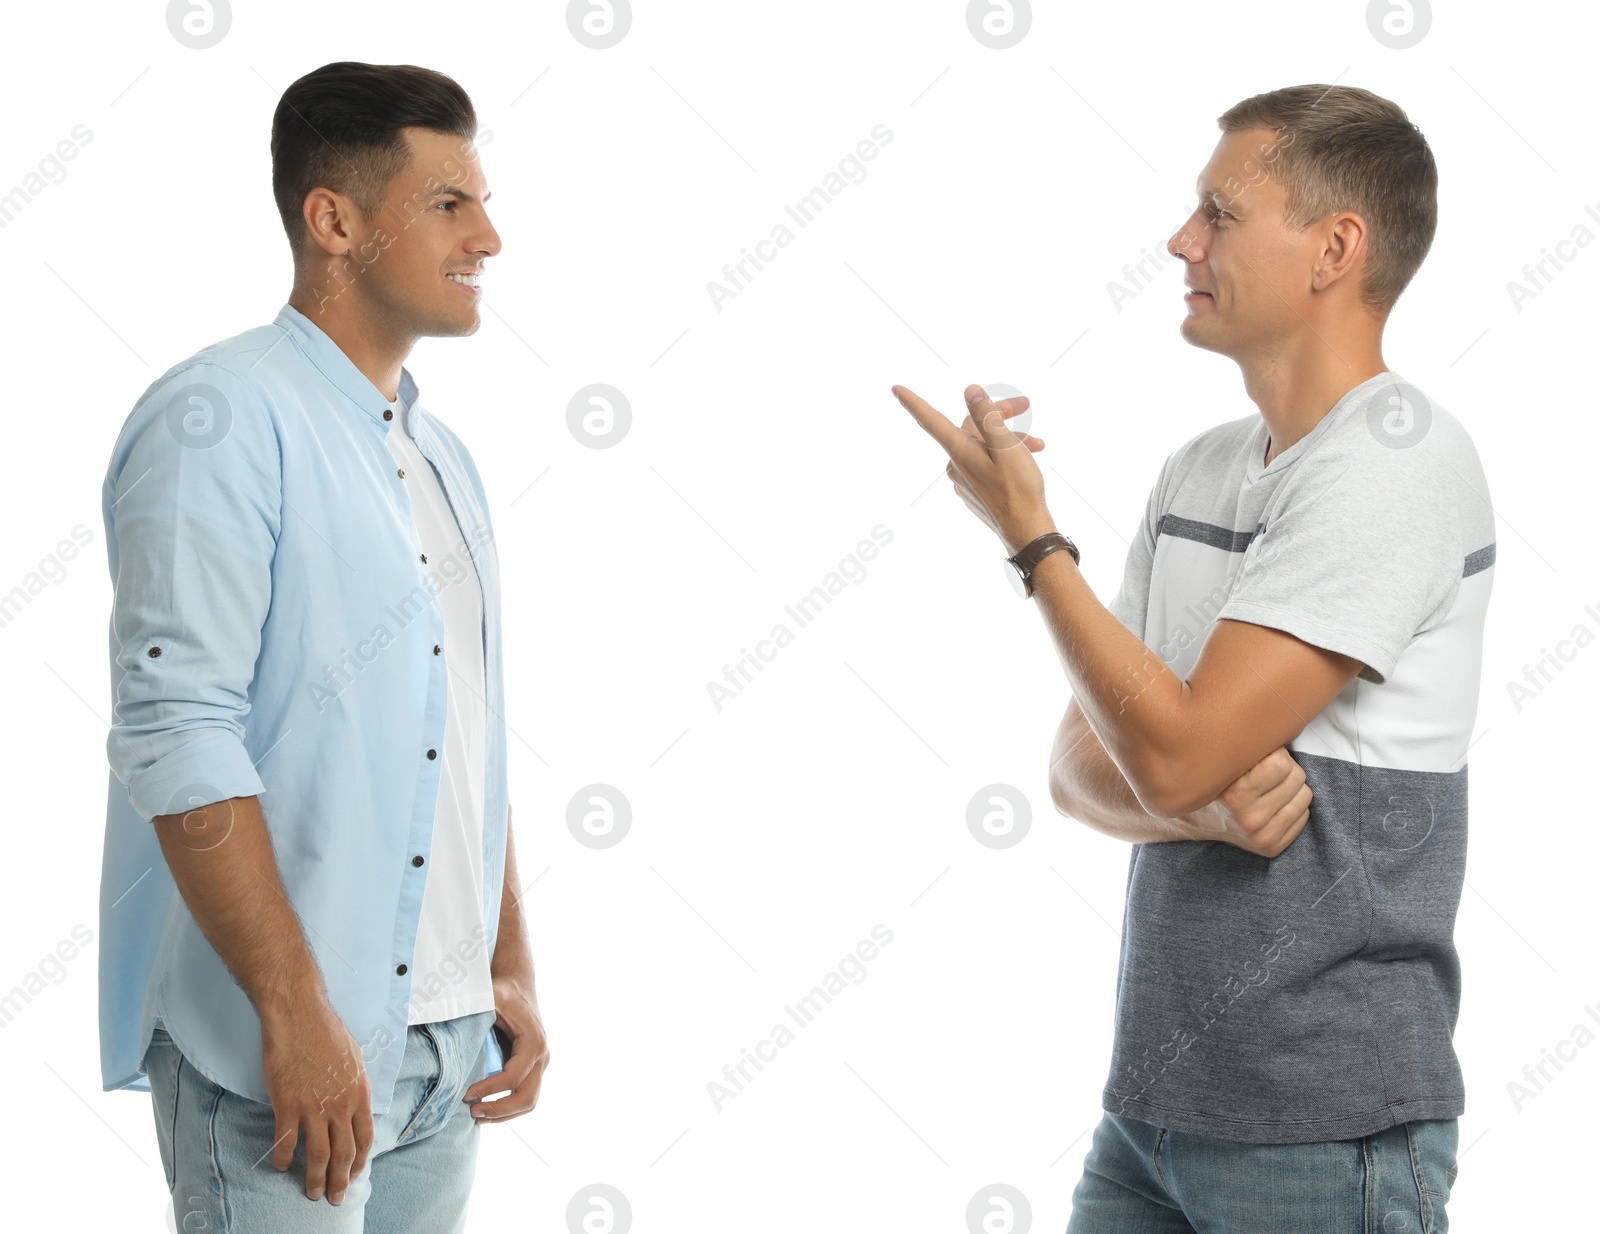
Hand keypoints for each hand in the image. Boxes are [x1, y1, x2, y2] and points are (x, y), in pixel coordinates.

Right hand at [261, 999, 374, 1204]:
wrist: (300, 1016)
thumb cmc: (327, 1032)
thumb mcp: (355, 1058)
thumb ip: (356, 1087)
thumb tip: (356, 1108)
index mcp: (360, 1093)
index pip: (365, 1138)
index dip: (359, 1162)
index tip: (352, 1175)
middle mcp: (340, 1105)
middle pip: (343, 1153)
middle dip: (339, 1180)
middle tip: (334, 1198)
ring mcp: (313, 1107)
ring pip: (317, 1155)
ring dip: (314, 1179)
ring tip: (311, 1193)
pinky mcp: (287, 1105)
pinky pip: (285, 1142)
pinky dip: (283, 1158)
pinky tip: (280, 1166)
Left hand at [461, 973, 548, 1121]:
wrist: (518, 985)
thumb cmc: (504, 991)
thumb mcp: (490, 995)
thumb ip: (474, 1007)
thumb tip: (443, 1018)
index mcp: (533, 1041)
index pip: (514, 1077)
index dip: (490, 1089)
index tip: (466, 1094)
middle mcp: (541, 1056)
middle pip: (527, 1097)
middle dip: (499, 1110)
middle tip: (472, 1112)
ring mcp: (539, 1064)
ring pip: (529, 1102)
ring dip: (504, 1115)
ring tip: (477, 1116)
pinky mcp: (533, 1069)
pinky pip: (526, 1096)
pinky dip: (508, 1109)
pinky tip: (487, 1110)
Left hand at [894, 383, 1055, 554]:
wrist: (1026, 530)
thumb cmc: (1019, 490)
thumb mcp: (1006, 447)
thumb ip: (987, 417)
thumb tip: (970, 391)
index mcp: (960, 451)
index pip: (930, 420)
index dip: (913, 402)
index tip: (895, 389)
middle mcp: (956, 465)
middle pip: (970, 426)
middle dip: (998, 413)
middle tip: (1025, 403)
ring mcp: (964, 479)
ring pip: (982, 445)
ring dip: (1008, 437)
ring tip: (1037, 444)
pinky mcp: (973, 490)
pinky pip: (984, 462)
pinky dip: (1003, 455)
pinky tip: (1025, 458)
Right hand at [1183, 746, 1312, 857]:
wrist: (1196, 818)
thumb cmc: (1217, 779)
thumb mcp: (1225, 758)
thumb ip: (1249, 744)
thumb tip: (1281, 721)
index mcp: (1235, 795)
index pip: (1282, 763)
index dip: (1271, 754)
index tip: (1256, 759)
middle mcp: (1249, 820)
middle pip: (1297, 777)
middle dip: (1284, 769)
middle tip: (1262, 774)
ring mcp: (1261, 837)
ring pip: (1305, 796)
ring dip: (1289, 787)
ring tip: (1266, 789)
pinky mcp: (1272, 848)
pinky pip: (1304, 816)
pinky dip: (1290, 806)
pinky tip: (1270, 805)